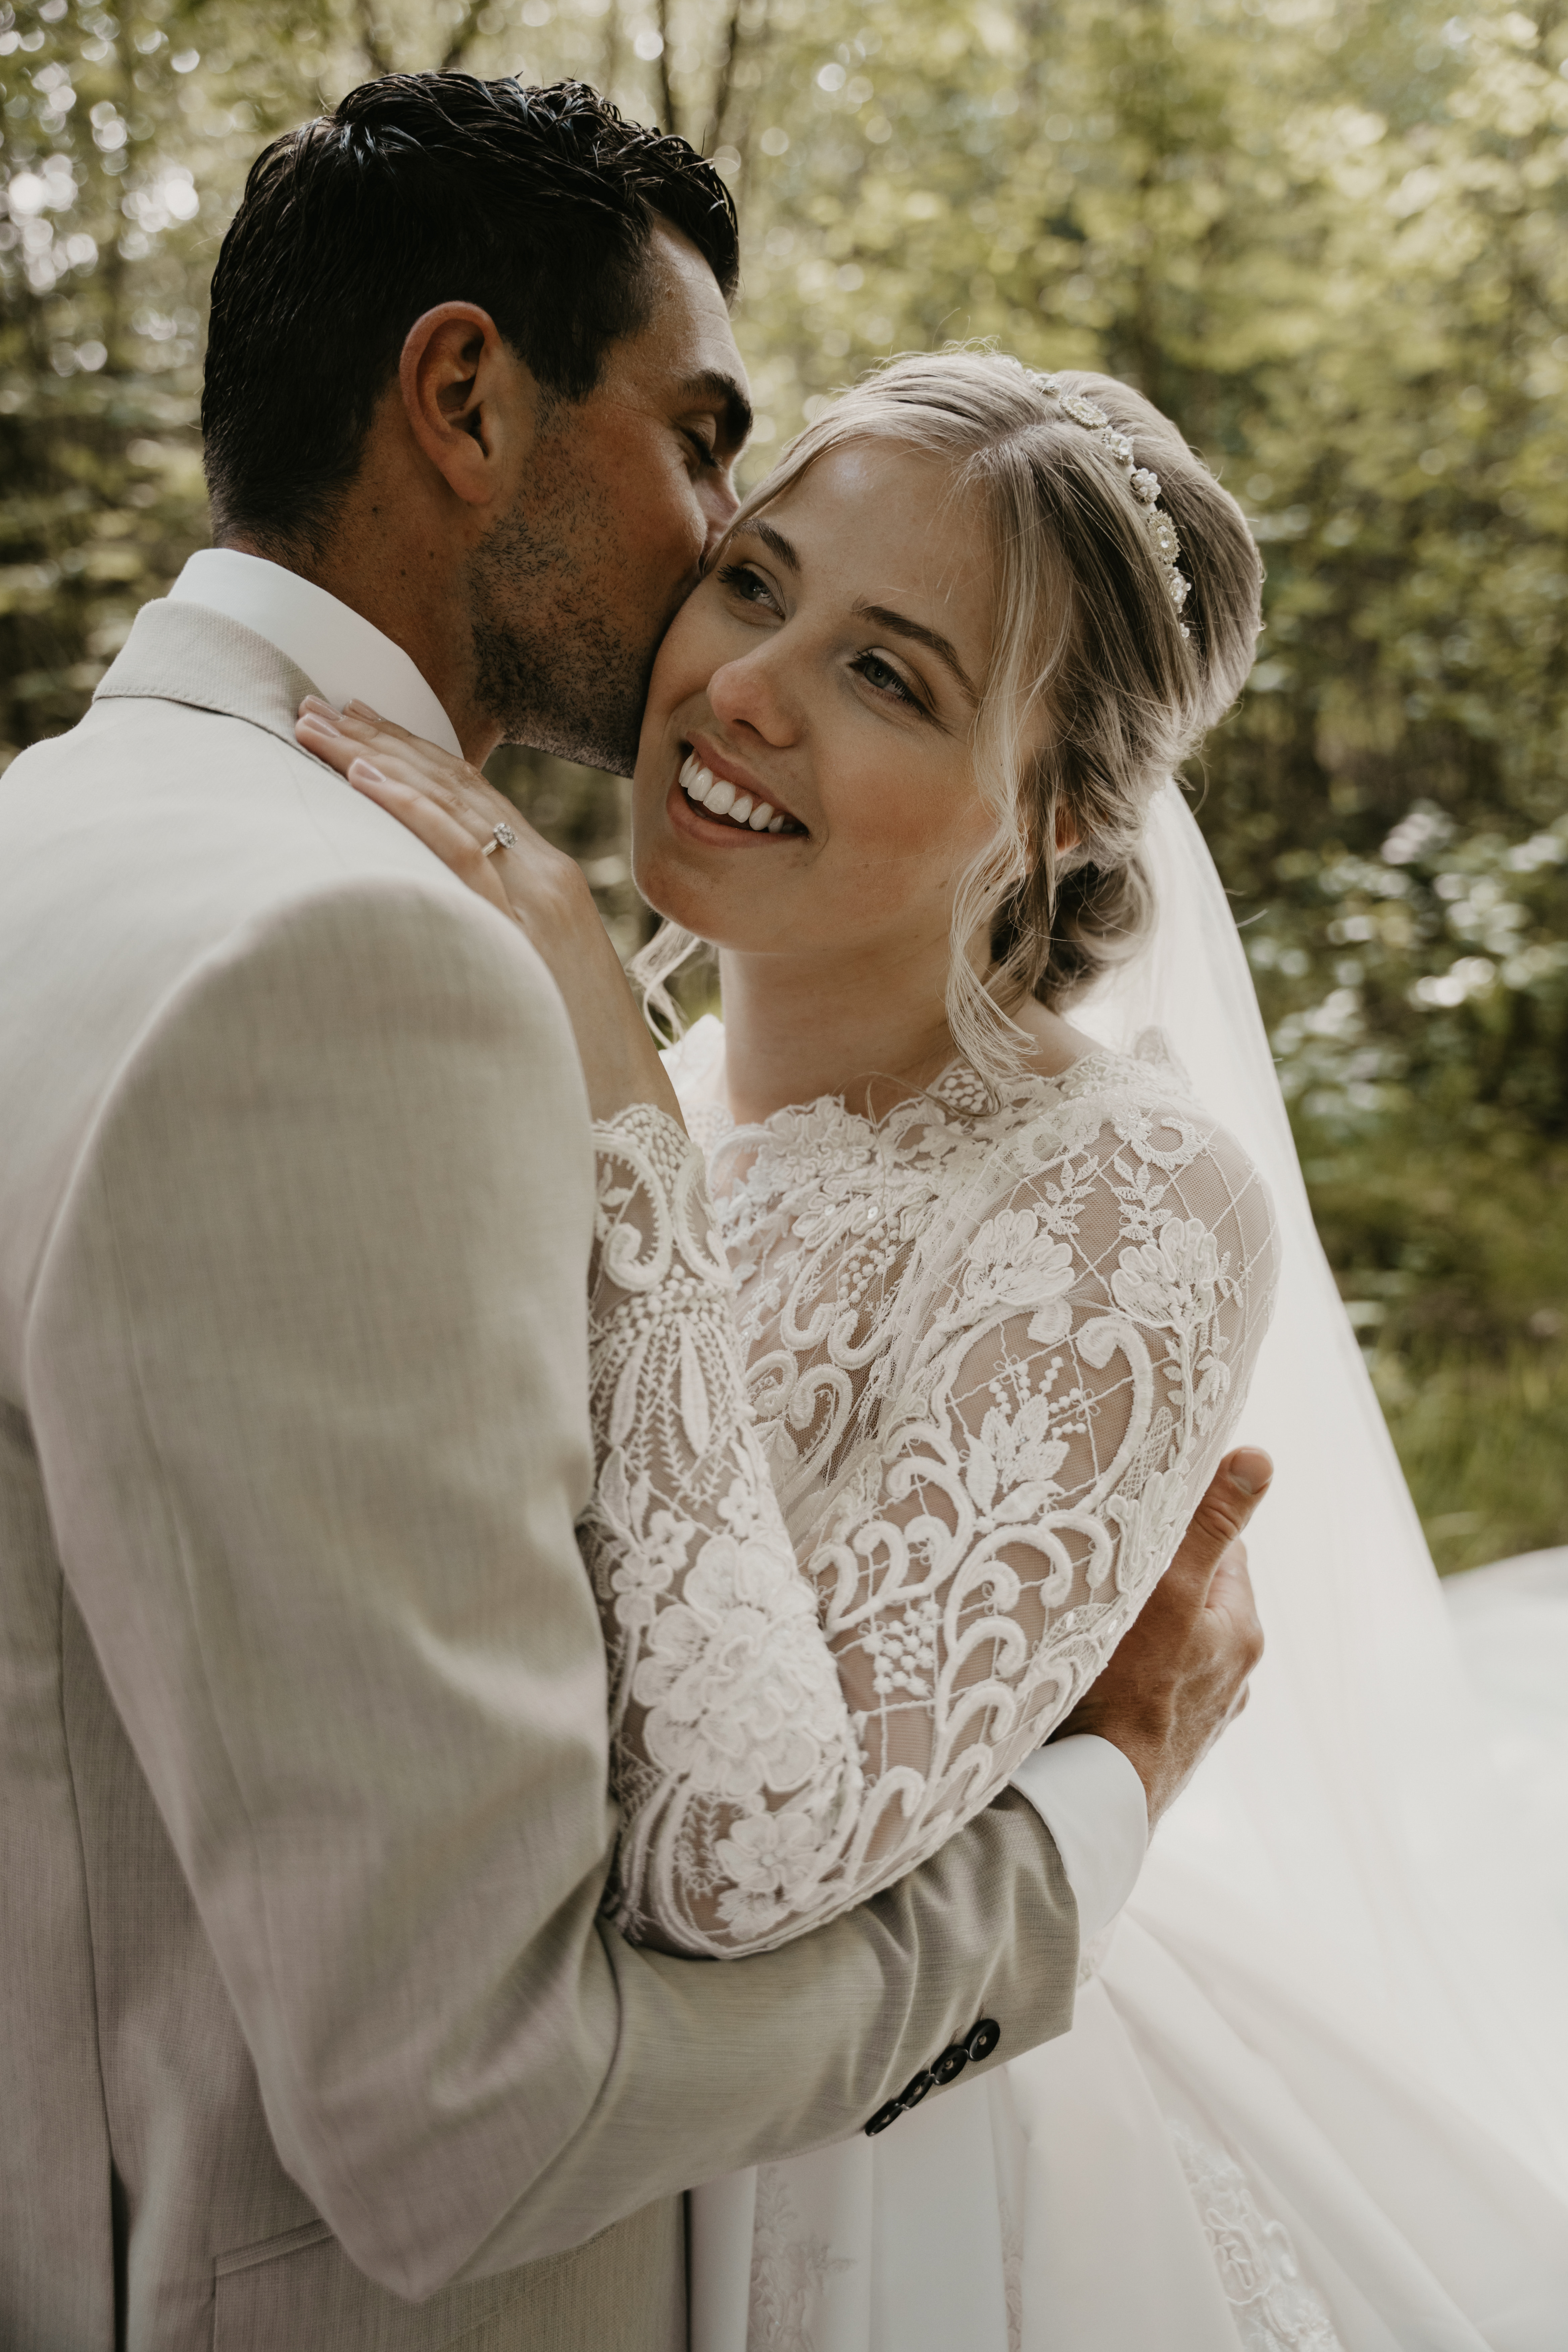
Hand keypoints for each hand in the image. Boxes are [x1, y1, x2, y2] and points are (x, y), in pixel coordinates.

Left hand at [295, 698, 679, 1126]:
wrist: (628, 1111)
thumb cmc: (572, 1059)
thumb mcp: (527, 978)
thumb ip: (488, 936)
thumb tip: (422, 927)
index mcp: (547, 883)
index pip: (470, 797)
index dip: (412, 753)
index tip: (357, 725)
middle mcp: (545, 875)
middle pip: (453, 784)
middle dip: (382, 738)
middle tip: (315, 706)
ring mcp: (538, 896)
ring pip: (448, 802)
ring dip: (376, 757)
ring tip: (316, 725)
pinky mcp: (524, 925)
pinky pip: (458, 847)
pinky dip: (409, 806)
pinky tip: (362, 775)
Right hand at [1051, 1447, 1270, 1830]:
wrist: (1096, 1800)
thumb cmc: (1128, 1691)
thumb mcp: (1172, 1591)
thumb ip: (1209, 1525)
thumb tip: (1259, 1458)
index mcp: (1240, 1632)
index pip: (1221, 1551)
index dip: (1179, 1528)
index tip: (1137, 1520)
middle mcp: (1230, 1677)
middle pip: (1193, 1599)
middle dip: (1155, 1581)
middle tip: (1103, 1568)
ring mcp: (1198, 1717)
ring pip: (1170, 1647)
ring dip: (1138, 1631)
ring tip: (1092, 1625)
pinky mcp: (1163, 1745)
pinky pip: (1148, 1688)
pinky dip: (1126, 1675)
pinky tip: (1091, 1680)